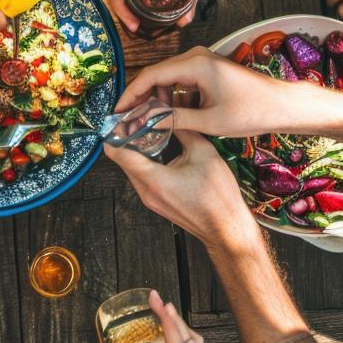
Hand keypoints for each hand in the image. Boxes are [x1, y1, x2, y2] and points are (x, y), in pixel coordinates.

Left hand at [105, 128, 254, 242]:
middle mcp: (145, 192)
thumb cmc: (218, 197)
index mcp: (153, 179)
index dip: (115, 132)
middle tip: (137, 120)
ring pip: (132, 169)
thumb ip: (183, 130)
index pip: (117, 153)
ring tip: (149, 132)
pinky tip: (160, 150)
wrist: (226, 228)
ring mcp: (150, 199)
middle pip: (122, 160)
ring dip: (137, 150)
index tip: (122, 118)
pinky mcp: (157, 202)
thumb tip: (170, 114)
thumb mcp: (204, 153)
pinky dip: (146, 162)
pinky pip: (143, 178)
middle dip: (127, 138)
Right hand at [116, 46, 313, 139]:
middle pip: (156, 75)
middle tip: (127, 120)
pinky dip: (171, 98)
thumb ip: (174, 120)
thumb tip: (146, 122)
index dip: (130, 95)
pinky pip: (180, 82)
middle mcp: (196, 57)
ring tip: (147, 122)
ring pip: (167, 79)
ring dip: (156, 99)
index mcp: (195, 65)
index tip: (117, 112)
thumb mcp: (209, 121)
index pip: (150, 76)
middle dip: (140, 98)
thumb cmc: (252, 111)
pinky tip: (168, 116)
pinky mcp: (207, 70)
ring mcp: (201, 62)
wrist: (281, 105)